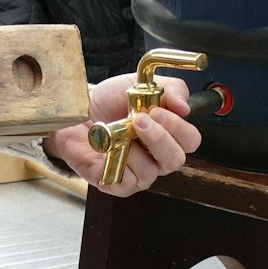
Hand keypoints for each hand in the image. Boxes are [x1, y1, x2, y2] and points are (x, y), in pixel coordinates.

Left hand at [43, 74, 201, 194]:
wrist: (78, 110)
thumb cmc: (110, 101)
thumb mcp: (141, 84)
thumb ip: (170, 89)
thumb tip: (184, 107)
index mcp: (169, 135)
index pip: (190, 140)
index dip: (178, 128)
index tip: (157, 111)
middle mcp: (157, 157)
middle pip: (175, 160)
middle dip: (158, 139)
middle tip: (138, 120)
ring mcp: (139, 174)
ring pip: (150, 172)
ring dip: (132, 148)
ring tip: (117, 132)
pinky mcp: (117, 183)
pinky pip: (127, 182)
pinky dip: (117, 162)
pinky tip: (108, 148)